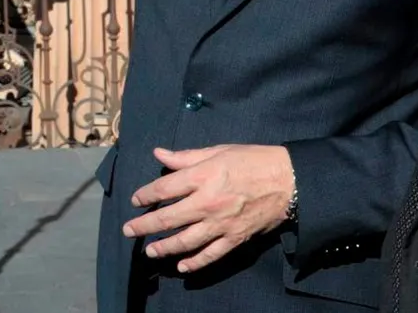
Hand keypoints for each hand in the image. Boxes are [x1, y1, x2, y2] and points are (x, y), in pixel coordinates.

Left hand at [121, 145, 295, 273]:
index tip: (135, 200)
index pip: (165, 188)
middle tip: (129, 230)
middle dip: (145, 226)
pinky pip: (211, 254)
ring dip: (164, 247)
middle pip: (168, 217)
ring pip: (186, 241)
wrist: (289, 181)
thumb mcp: (218, 150)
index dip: (146, 195)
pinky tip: (181, 266)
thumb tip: (159, 154)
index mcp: (203, 176)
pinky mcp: (235, 238)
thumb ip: (186, 156)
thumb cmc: (253, 160)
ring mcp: (221, 223)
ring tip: (150, 250)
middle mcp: (208, 202)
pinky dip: (195, 263)